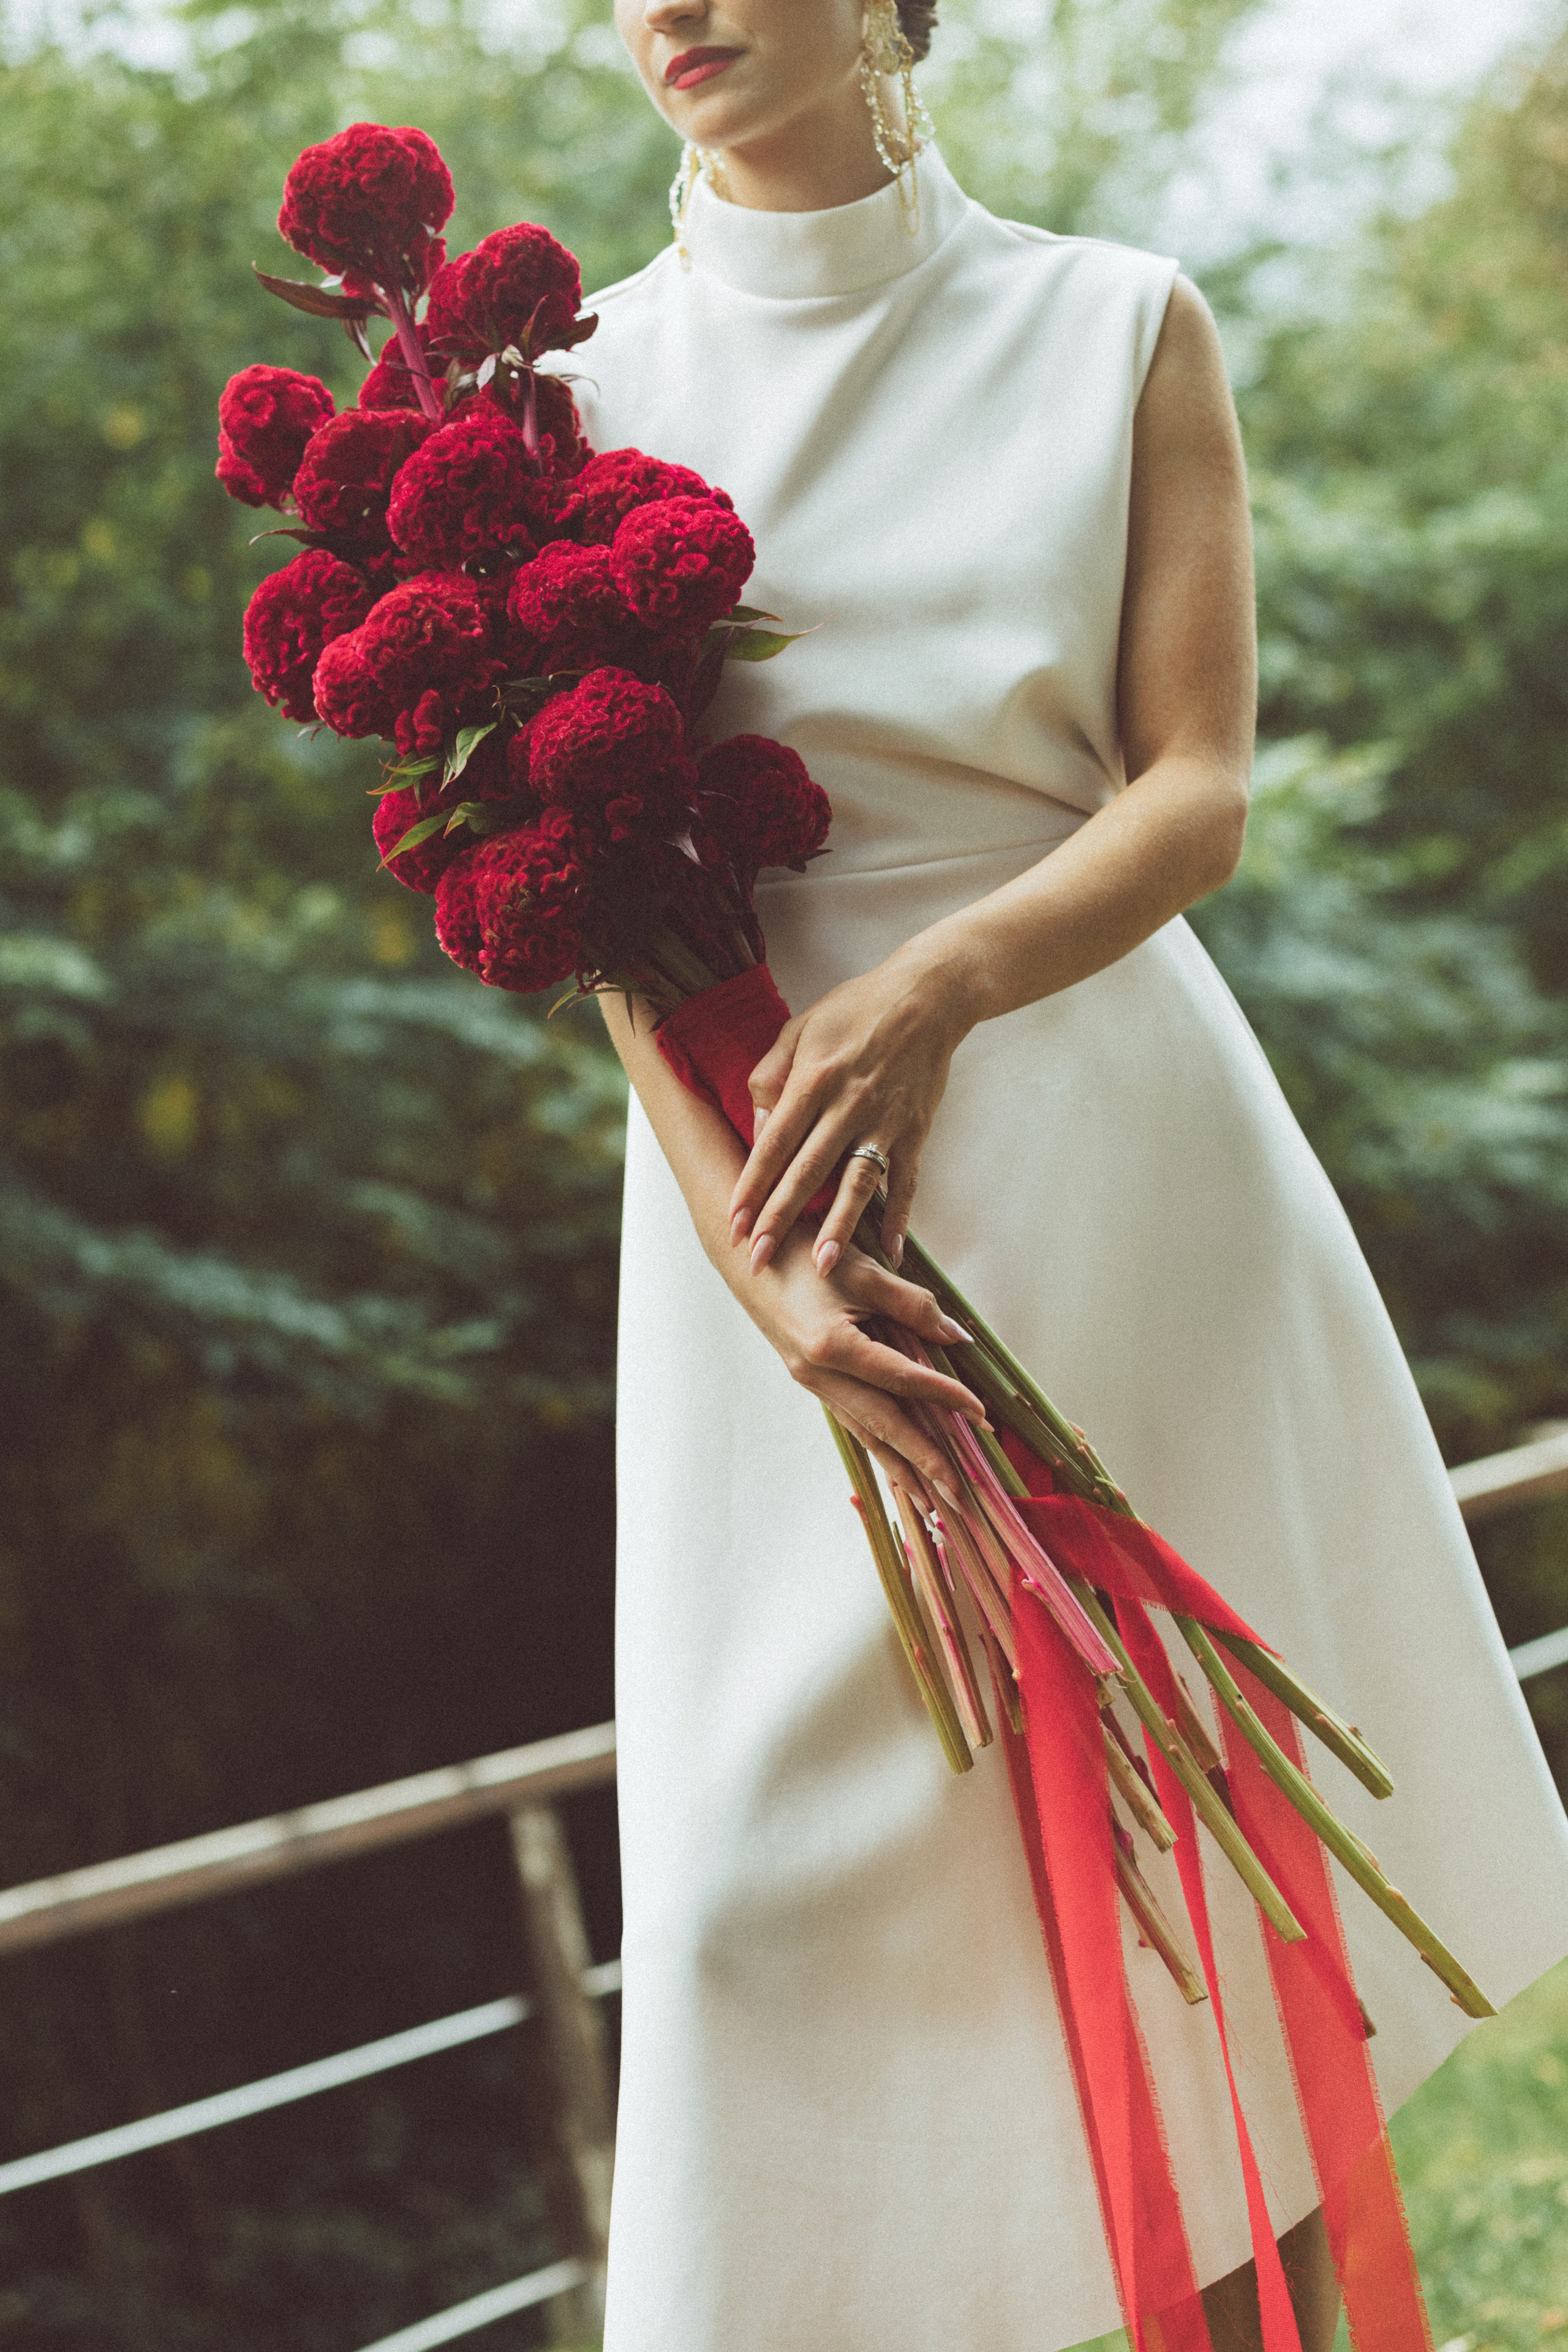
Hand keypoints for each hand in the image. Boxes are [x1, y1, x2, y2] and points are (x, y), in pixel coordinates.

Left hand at [728, 950, 970, 1279]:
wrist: (928, 996)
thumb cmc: (856, 1009)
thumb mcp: (799, 1028)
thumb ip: (770, 1077)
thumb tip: (757, 1129)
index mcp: (813, 1079)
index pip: (774, 1144)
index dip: (752, 1186)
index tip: (734, 1221)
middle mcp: (848, 1105)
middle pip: (808, 1171)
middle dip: (780, 1218)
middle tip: (759, 1258)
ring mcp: (885, 1121)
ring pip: (857, 1183)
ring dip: (840, 1227)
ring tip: (822, 1266)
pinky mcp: (915, 1130)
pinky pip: (907, 1181)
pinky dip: (900, 1217)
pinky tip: (891, 1251)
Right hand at [729, 1226, 984, 1506]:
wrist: (749, 1256)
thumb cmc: (806, 1255)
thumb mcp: (864, 1271)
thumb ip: (912, 1305)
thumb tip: (954, 1338)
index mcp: (832, 1347)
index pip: (902, 1381)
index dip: (945, 1397)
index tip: (981, 1414)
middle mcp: (819, 1375)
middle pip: (882, 1427)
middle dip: (923, 1464)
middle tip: (959, 1495)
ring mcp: (813, 1383)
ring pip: (866, 1434)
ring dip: (901, 1470)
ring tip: (932, 1504)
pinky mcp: (814, 1382)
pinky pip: (854, 1423)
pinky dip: (880, 1449)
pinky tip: (898, 1469)